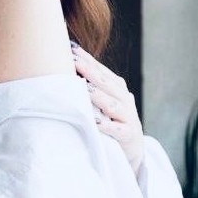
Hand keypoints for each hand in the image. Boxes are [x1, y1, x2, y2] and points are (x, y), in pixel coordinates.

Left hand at [71, 42, 143, 174]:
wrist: (132, 148)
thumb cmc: (111, 120)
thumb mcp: (103, 101)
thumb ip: (89, 86)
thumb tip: (64, 68)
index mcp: (117, 87)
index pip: (100, 70)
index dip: (86, 59)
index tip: (70, 48)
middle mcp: (124, 98)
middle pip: (106, 83)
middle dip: (90, 71)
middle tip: (73, 60)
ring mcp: (127, 116)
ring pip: (112, 104)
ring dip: (99, 96)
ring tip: (85, 89)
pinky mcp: (128, 134)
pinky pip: (117, 130)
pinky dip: (107, 126)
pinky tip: (96, 122)